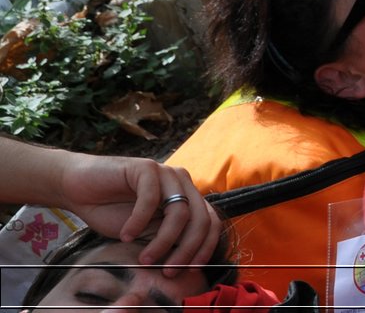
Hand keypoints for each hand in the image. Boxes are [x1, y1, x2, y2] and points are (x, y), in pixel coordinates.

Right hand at [57, 156, 221, 274]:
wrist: (78, 187)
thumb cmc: (111, 210)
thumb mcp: (145, 231)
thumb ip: (166, 239)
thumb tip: (185, 265)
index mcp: (187, 197)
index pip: (211, 222)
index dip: (205, 247)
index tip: (190, 269)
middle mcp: (182, 183)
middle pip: (200, 219)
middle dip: (186, 250)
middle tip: (167, 271)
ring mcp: (166, 173)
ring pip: (180, 212)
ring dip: (163, 242)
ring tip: (144, 259)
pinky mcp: (146, 168)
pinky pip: (151, 198)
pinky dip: (138, 222)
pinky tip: (125, 236)